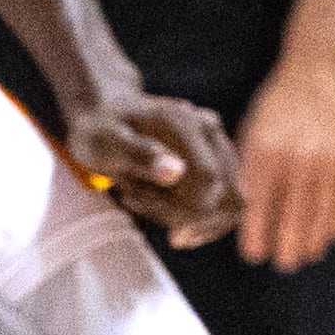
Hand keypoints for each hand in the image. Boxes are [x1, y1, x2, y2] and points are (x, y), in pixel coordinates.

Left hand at [64, 86, 242, 249]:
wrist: (105, 116)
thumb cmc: (100, 132)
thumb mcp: (106, 144)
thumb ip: (139, 155)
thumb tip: (176, 172)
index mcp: (185, 123)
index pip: (209, 181)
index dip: (181, 207)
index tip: (136, 201)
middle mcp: (209, 129)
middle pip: (227, 195)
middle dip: (184, 215)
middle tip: (138, 203)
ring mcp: (219, 142)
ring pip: (233, 202)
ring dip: (194, 219)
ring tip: (151, 205)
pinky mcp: (220, 159)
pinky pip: (229, 201)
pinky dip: (202, 218)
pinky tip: (168, 212)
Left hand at [233, 57, 334, 270]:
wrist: (323, 71)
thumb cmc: (280, 103)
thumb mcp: (251, 131)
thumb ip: (248, 171)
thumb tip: (244, 211)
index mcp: (267, 154)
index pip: (258, 212)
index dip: (255, 240)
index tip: (253, 254)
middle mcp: (300, 163)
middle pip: (294, 226)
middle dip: (286, 252)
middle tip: (281, 262)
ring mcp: (331, 166)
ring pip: (323, 222)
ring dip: (313, 244)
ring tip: (305, 253)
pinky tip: (330, 235)